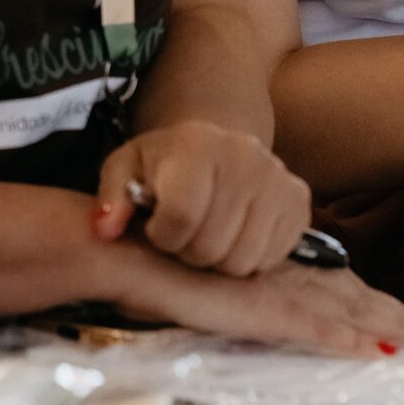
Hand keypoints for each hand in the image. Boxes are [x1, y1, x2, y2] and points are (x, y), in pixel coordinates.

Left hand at [94, 120, 310, 274]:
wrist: (213, 146)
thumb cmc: (162, 165)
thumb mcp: (124, 171)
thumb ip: (110, 200)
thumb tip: (104, 230)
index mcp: (196, 142)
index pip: (180, 216)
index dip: (162, 237)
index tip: (156, 228)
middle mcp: (245, 154)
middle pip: (211, 246)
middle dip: (188, 253)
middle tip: (182, 236)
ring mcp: (278, 177)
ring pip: (243, 260)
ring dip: (218, 261)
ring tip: (206, 236)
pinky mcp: (299, 201)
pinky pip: (272, 259)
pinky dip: (249, 259)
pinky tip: (233, 235)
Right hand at [106, 245, 403, 356]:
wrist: (127, 249)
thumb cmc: (157, 267)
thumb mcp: (207, 287)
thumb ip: (235, 299)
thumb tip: (250, 310)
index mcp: (273, 272)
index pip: (336, 289)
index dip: (373, 305)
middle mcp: (281, 277)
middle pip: (351, 299)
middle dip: (394, 317)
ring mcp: (271, 291)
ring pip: (343, 313)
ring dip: (385, 329)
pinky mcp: (257, 307)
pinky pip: (310, 328)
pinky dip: (345, 341)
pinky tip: (374, 353)